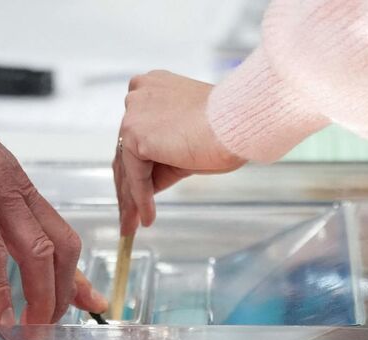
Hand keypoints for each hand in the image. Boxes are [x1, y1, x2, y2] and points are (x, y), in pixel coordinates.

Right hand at [0, 58, 106, 325]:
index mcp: (14, 187)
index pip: (58, 234)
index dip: (75, 274)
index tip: (89, 301)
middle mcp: (14, 188)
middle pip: (60, 247)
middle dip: (62, 292)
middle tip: (53, 326)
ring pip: (36, 250)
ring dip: (40, 295)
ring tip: (34, 328)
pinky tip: (1, 313)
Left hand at [114, 70, 245, 234]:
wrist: (239, 122)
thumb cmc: (228, 126)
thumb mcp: (189, 140)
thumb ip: (165, 156)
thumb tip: (147, 186)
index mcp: (153, 87)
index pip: (137, 133)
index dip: (137, 164)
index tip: (138, 187)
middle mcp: (138, 95)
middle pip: (127, 151)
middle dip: (128, 186)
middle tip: (129, 214)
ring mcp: (134, 114)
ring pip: (129, 166)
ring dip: (131, 199)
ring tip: (133, 224)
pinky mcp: (135, 135)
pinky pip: (136, 176)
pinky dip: (142, 199)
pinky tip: (147, 218)